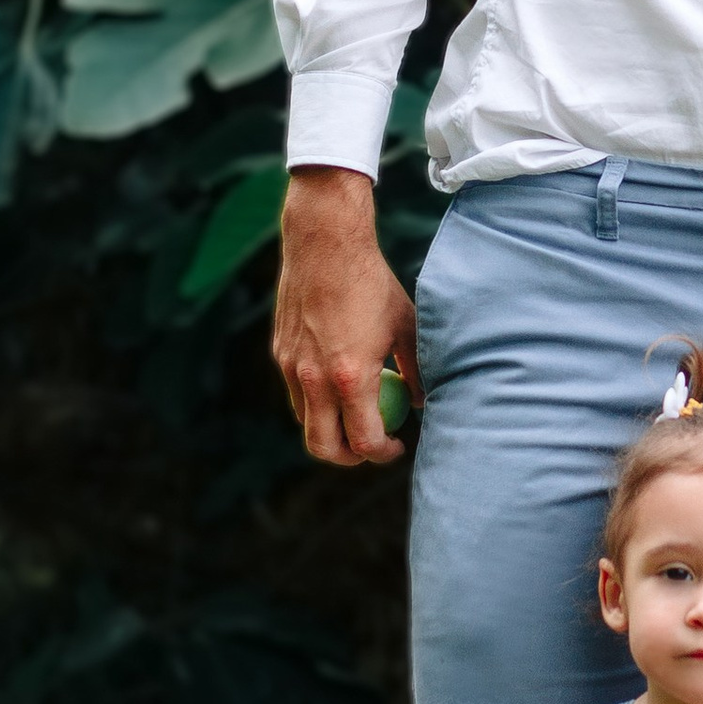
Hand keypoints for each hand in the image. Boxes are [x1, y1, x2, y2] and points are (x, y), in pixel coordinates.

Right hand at [272, 167, 418, 467]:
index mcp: (350, 377)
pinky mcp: (280, 352)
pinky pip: (297, 393)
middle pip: (323, 448)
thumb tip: (422, 401)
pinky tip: (339, 381)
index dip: (382, 453)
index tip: (397, 446)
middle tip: (371, 446)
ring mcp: (291, 367)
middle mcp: (314, 379)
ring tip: (357, 414)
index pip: (363, 441)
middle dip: (349, 458)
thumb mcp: (406, 326)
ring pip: (306, 421)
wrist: (324, 245)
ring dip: (330, 428)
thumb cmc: (373, 284)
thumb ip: (416, 369)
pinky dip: (316, 400)